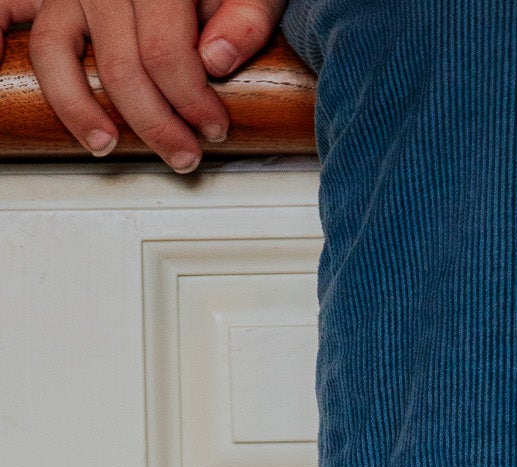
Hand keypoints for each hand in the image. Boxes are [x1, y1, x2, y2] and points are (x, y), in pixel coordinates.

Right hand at [0, 0, 285, 170]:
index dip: (193, 102)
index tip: (214, 128)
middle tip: (184, 154)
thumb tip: (216, 59)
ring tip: (106, 144)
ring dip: (78, 108)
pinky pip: (5, 10)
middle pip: (119, 66)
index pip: (165, 53)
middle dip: (156, 124)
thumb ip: (244, 13)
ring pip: (56, 52)